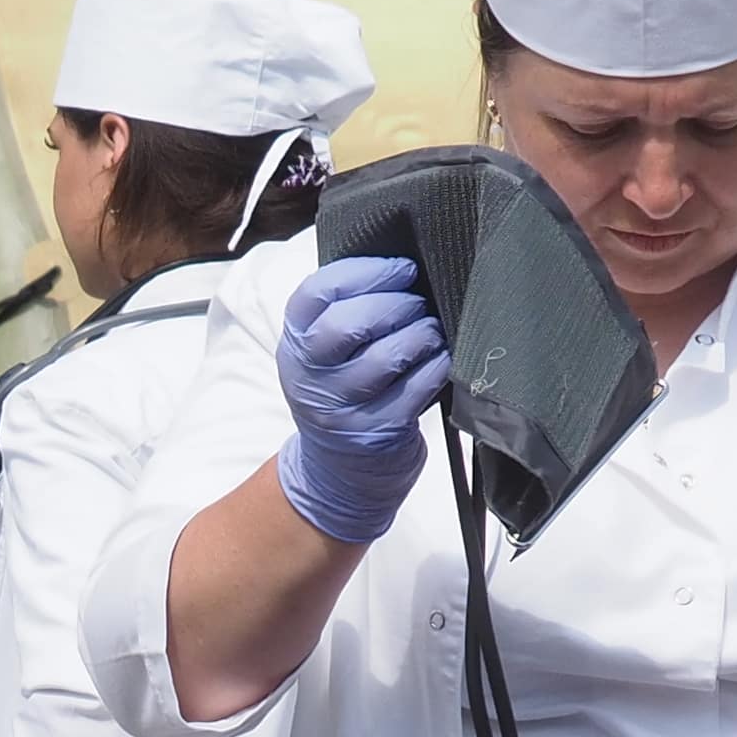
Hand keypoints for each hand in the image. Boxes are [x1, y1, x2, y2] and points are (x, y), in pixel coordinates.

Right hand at [272, 257, 450, 544]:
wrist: (338, 471)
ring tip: (431, 331)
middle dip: (396, 303)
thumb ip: (345, 309)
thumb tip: (401, 265)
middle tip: (419, 303)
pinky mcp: (375, 432)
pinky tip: (441, 359)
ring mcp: (340, 407)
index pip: (319, 292)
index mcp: (294, 341)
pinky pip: (415, 389)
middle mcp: (308, 374)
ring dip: (421, 334)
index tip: (402, 268)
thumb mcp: (323, 352)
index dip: (366, 272)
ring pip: (386, 356)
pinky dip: (436, 367)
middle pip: (348, 323)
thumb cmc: (342, 391)